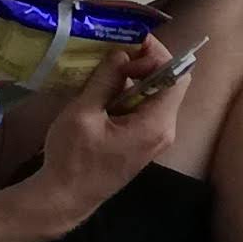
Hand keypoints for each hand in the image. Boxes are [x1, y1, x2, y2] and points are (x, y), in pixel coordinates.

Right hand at [25, 42, 185, 217]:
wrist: (65, 198)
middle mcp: (164, 131)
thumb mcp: (84, 114)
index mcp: (156, 124)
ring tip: (108, 66)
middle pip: (169, 84)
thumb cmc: (73, 158)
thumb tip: (121, 54)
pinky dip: (130, 94)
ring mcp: (154, 139)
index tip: (132, 42)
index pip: (176, 76)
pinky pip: (145, 110)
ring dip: (136, 78)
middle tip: (116, 52)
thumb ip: (106, 81)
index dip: (159, 53)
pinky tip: (107, 88)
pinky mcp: (142, 142)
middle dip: (146, 62)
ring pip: (156, 96)